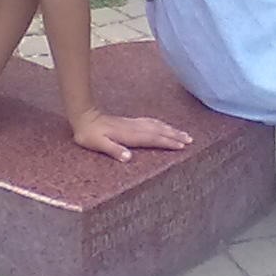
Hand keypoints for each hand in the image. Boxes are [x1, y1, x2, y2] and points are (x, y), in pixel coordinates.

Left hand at [71, 109, 192, 163]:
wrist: (84, 117)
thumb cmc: (89, 134)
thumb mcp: (97, 144)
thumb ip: (113, 150)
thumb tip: (128, 157)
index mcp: (129, 135)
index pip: (152, 139)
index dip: (167, 142)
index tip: (181, 146)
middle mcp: (134, 128)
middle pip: (159, 131)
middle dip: (175, 135)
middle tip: (190, 140)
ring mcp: (133, 123)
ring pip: (156, 125)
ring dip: (170, 129)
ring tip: (184, 134)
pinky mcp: (130, 122)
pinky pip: (150, 122)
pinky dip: (161, 124)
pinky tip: (164, 126)